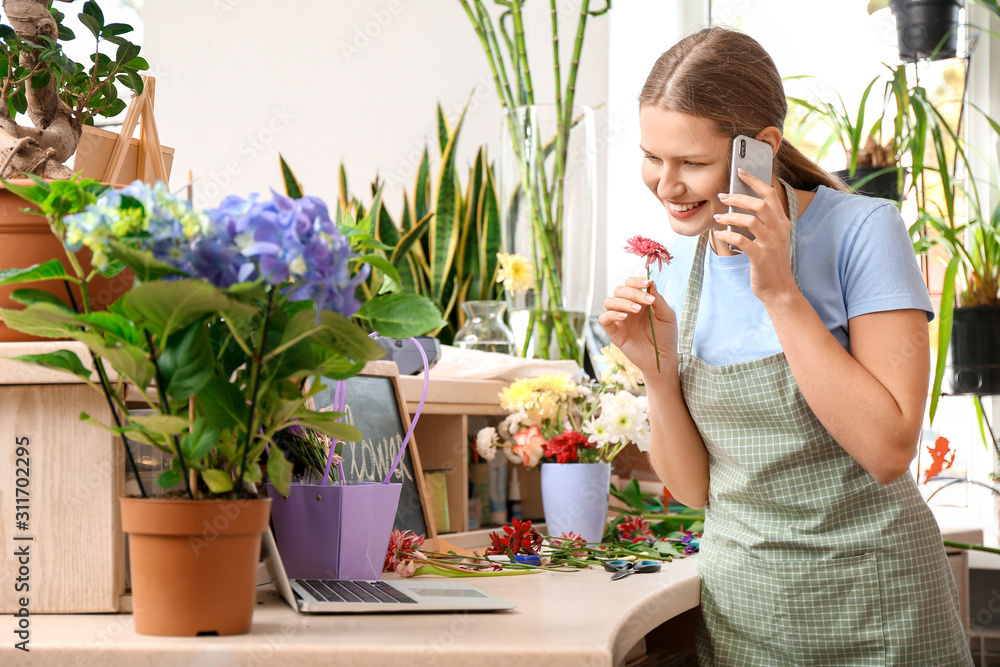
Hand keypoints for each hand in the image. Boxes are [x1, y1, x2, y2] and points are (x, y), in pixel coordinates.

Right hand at [599, 277, 677, 373]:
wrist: (663, 358)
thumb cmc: (666, 337)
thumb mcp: (667, 316)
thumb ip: (658, 299)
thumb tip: (651, 282)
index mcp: (639, 302)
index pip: (630, 284)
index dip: (636, 280)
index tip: (647, 283)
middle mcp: (627, 308)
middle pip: (619, 290)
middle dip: (633, 292)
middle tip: (648, 301)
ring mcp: (619, 320)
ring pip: (609, 301)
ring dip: (623, 302)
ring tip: (638, 310)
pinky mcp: (614, 332)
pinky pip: (604, 318)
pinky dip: (612, 314)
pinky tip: (625, 317)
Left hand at [712, 169, 799, 305]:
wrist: (779, 289)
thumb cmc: (771, 263)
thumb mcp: (772, 239)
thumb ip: (763, 223)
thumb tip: (739, 206)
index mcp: (783, 223)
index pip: (770, 195)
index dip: (755, 181)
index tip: (740, 172)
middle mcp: (779, 230)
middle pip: (760, 204)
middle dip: (739, 197)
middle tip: (722, 196)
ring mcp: (771, 244)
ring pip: (750, 220)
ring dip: (730, 216)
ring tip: (717, 216)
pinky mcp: (761, 257)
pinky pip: (741, 240)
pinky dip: (727, 235)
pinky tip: (720, 234)